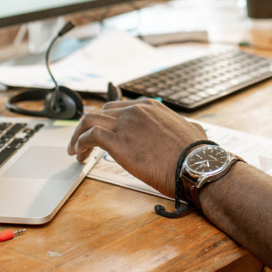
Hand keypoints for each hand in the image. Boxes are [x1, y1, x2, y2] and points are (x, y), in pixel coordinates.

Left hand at [67, 98, 206, 197]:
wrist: (194, 165)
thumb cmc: (195, 153)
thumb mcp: (191, 129)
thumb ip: (183, 126)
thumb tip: (191, 130)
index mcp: (149, 106)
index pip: (117, 108)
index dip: (105, 120)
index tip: (101, 132)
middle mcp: (135, 110)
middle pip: (100, 112)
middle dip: (88, 127)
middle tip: (84, 143)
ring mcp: (125, 124)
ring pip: (89, 120)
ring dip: (78, 135)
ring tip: (76, 150)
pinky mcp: (117, 142)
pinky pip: (90, 136)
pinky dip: (80, 144)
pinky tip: (80, 155)